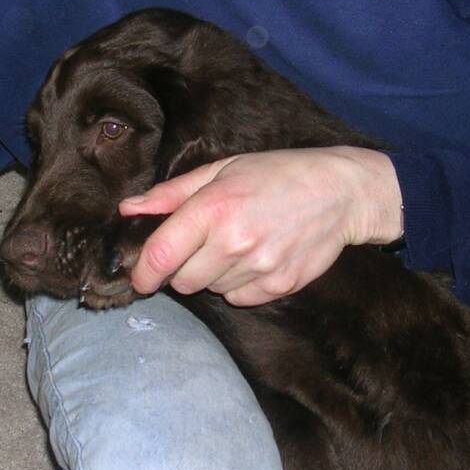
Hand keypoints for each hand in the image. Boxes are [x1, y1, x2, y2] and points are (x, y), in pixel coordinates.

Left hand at [119, 147, 403, 304]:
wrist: (341, 192)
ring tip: (233, 247)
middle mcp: (234, 241)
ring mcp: (259, 267)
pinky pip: (238, 298)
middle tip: (199, 248)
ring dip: (211, 275)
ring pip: (209, 290)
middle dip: (180, 269)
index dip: (142, 272)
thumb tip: (128, 210)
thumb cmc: (276, 174)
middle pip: (181, 281)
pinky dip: (237, 285)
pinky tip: (254, 260)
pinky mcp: (279, 286)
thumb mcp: (221, 170)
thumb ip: (170, 194)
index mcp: (213, 208)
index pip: (161, 255)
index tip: (138, 277)